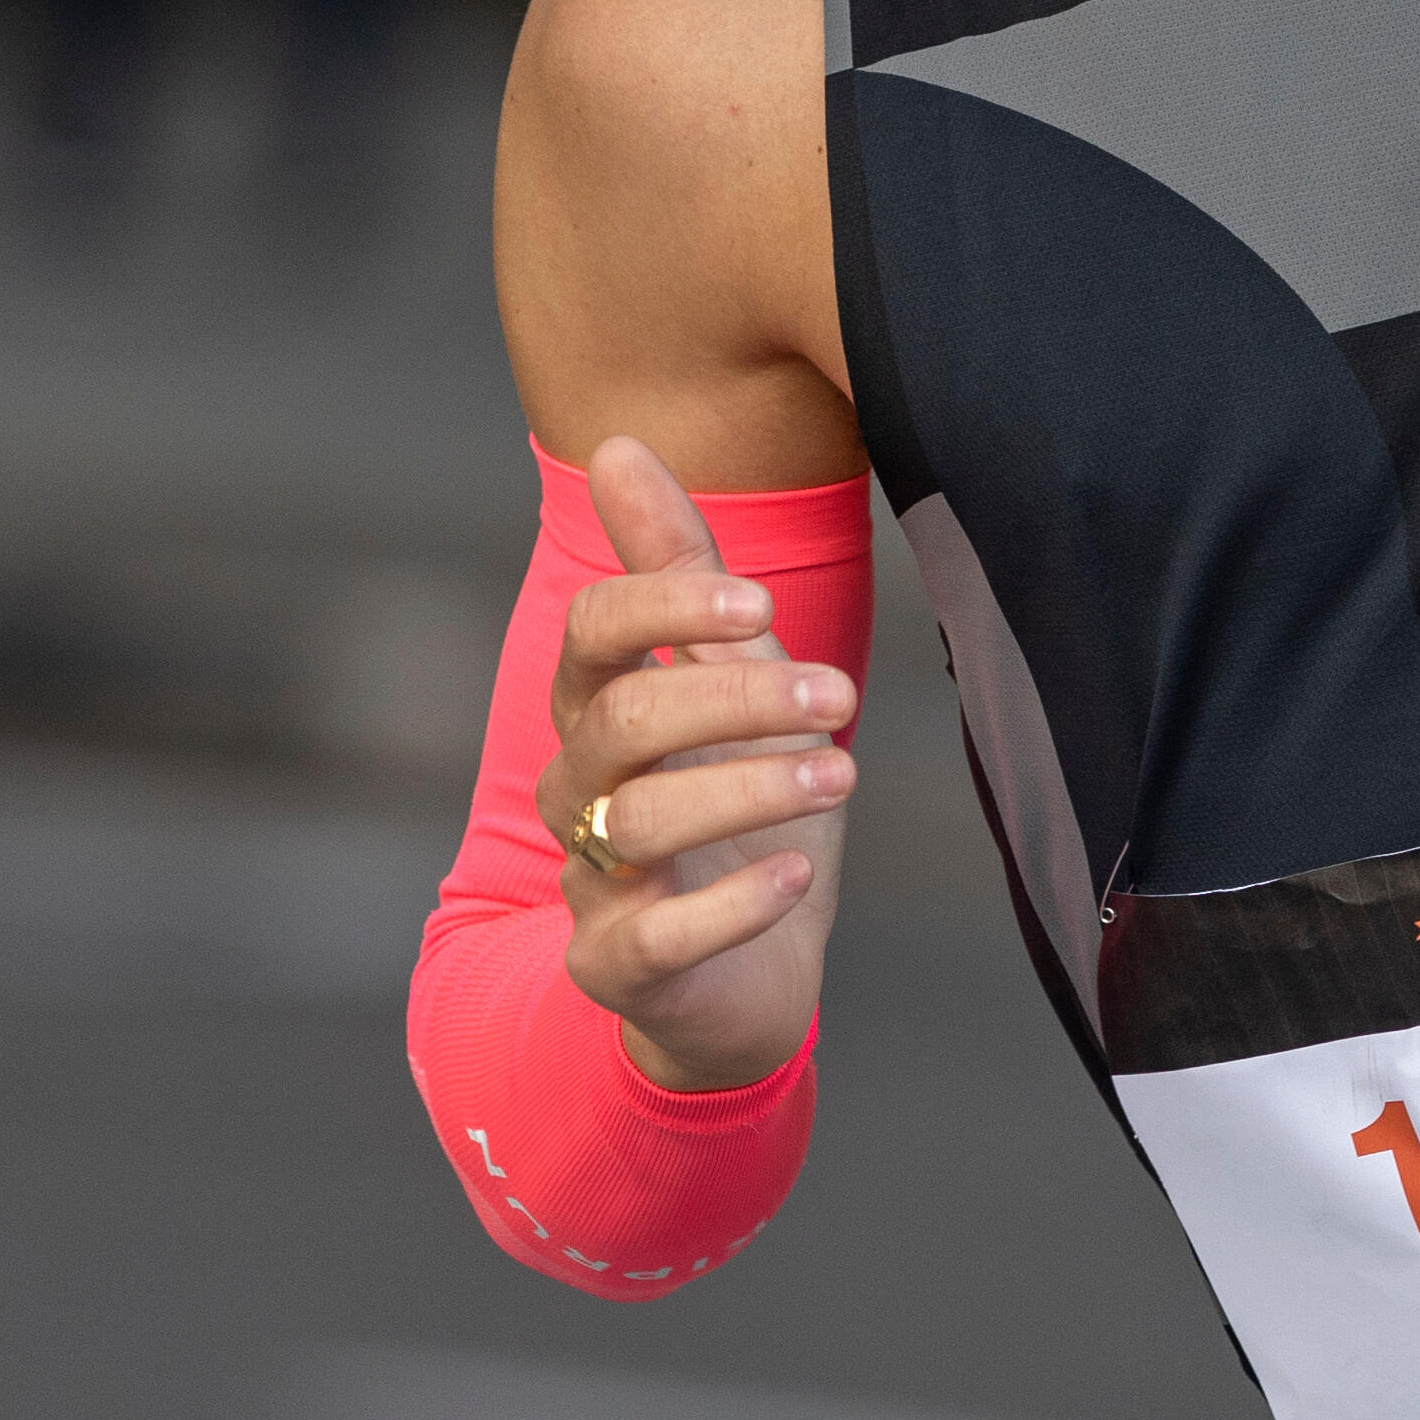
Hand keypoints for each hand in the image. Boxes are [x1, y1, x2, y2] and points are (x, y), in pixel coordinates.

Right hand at [534, 437, 853, 1093]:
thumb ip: (679, 572)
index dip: (669, 604)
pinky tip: (793, 877)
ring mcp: (589, 881)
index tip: (762, 603)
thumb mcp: (727, 679)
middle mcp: (576, 788)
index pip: (593, 632)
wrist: (749, 975)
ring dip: (749, 786)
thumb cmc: (737, 809)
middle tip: (840, 695)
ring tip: (844, 773)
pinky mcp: (619, 967)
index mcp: (597, 707)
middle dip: (736, 697)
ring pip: (637, 824)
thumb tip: (617, 444)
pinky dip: (731, 904)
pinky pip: (657, 937)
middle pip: (624, 720)